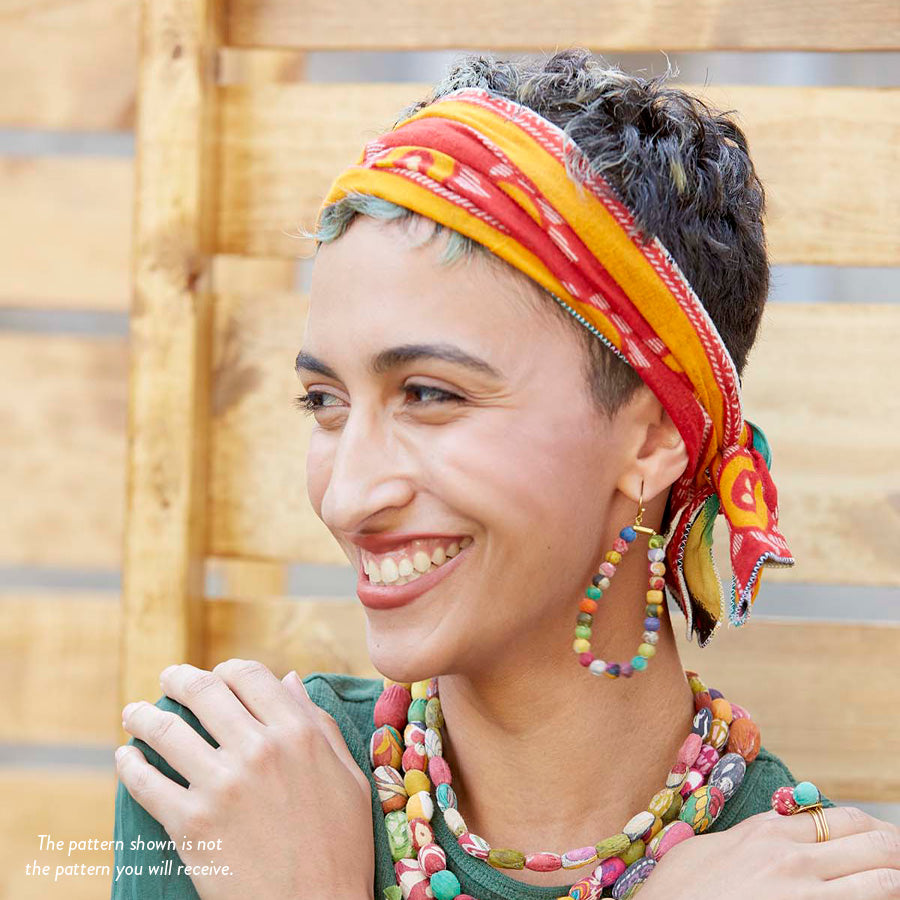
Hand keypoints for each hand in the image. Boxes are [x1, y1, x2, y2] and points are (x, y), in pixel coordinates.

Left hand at [117, 660, 374, 899]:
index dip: (227, 669)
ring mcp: (222, 786)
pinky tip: (125, 757)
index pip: (250, 676)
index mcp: (297, 733)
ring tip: (134, 713)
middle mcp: (258, 749)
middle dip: (178, 679)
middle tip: (167, 679)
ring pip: (168, 731)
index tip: (216, 675)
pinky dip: (129, 764)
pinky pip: (147, 783)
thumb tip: (289, 680)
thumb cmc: (341, 846)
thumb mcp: (349, 776)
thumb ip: (318, 723)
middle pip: (204, 692)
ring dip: (144, 716)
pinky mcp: (192, 826)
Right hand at [639, 805, 899, 898]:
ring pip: (881, 879)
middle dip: (895, 850)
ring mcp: (804, 894)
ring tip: (899, 881)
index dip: (869, 827)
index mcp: (765, 832)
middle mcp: (791, 858)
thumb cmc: (675, 892)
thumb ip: (745, 837)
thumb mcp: (705, 850)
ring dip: (896, 878)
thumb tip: (771, 828)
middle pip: (869, 842)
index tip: (882, 838)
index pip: (836, 817)